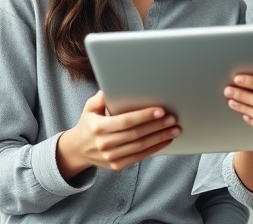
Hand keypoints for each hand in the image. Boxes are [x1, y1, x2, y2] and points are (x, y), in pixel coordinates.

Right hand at [57, 91, 179, 175]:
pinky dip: (154, 149)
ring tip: (174, 129)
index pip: (125, 121)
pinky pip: (139, 157)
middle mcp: (104, 143)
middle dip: (157, 126)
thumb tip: (111, 87)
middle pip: (136, 134)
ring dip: (160, 138)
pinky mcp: (116, 165)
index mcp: (98, 127)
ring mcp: (110, 156)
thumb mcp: (89, 108)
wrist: (78, 149)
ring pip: (140, 147)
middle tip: (172, 118)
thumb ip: (100, 98)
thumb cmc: (89, 124)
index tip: (160, 110)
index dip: (144, 116)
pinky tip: (165, 141)